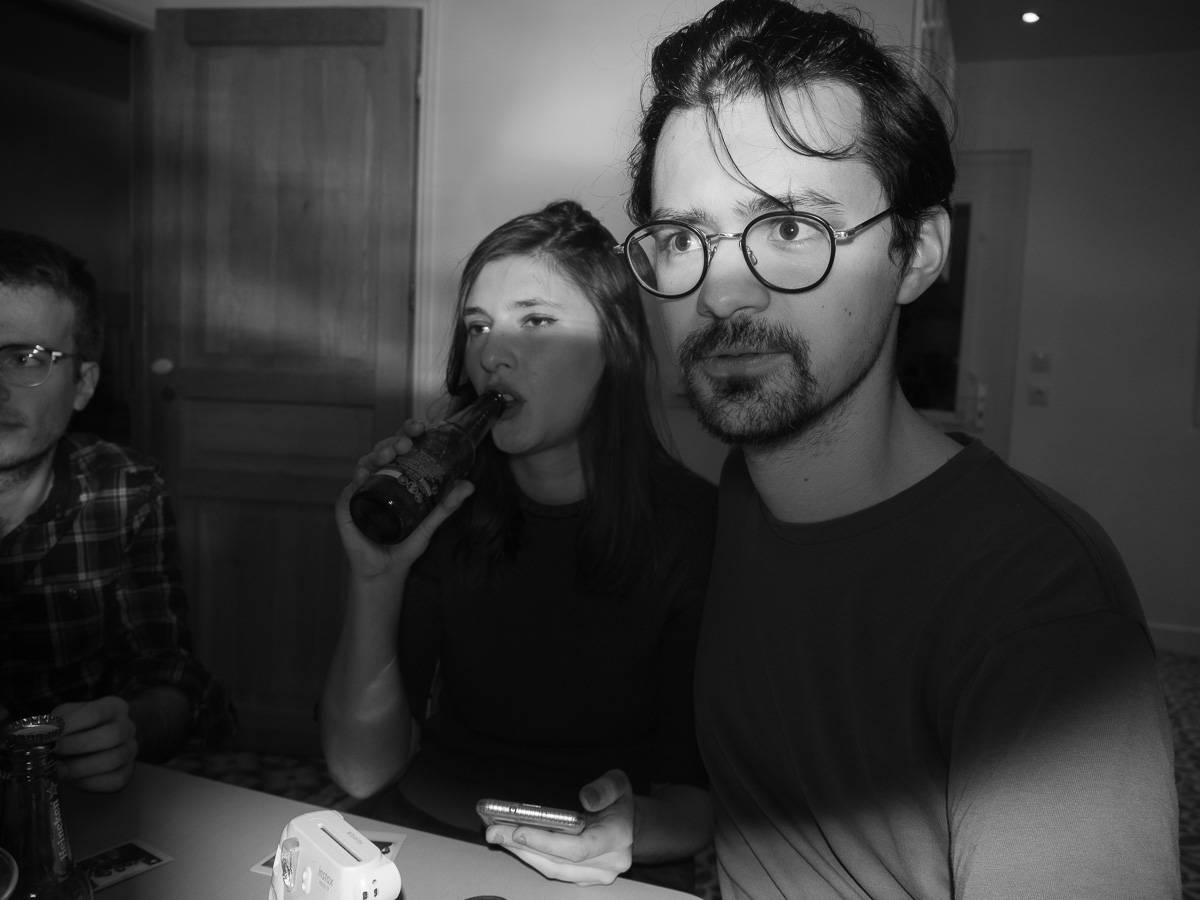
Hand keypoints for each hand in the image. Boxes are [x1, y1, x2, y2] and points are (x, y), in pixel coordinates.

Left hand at [51, 696, 137, 791]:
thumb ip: (56, 723)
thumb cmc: (78, 727)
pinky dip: (90, 782)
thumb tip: (41, 737)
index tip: (50, 735)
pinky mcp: (129, 771)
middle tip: (54, 753)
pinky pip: (114, 780)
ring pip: (113, 760)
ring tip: (58, 770)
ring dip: (80, 767)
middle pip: (112, 735)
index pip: (96, 712)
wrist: (97, 740)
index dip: (72, 724)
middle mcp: (128, 727)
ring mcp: (131, 750)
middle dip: (78, 746)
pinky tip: (73, 779)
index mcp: (115, 707)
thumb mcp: (67, 716)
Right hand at [336, 419, 475, 578]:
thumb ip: (447, 505)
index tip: (421, 428)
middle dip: (394, 440)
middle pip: (383, 450)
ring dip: (376, 455)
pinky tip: (364, 474)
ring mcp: (360, 491)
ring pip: (366, 463)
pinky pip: (350, 488)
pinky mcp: (346, 506)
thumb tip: (469, 486)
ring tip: (388, 454)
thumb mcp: (430, 522)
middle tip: (406, 443)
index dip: (407, 433)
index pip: (401, 447)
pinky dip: (357, 479)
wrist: (387, 570)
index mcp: (396, 476)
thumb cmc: (405, 543)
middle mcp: (377, 479)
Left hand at [484, 769, 634, 885]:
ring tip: (498, 835)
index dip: (547, 842)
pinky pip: (553, 870)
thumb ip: (605, 788)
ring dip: (522, 853)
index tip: (519, 830)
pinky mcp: (583, 878)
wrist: (629, 824)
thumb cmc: (619, 802)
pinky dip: (531, 856)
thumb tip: (586, 798)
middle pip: (559, 861)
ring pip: (553, 869)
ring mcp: (596, 874)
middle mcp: (609, 862)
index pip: (579, 848)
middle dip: (523, 846)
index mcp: (619, 837)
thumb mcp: (618, 782)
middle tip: (494, 830)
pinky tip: (513, 842)